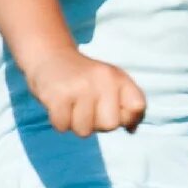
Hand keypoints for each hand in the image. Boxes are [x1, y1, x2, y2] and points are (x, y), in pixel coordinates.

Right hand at [23, 49, 145, 135]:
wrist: (50, 56)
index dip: (126, 116)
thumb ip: (128, 106)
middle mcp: (103, 79)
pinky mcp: (58, 95)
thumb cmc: (85, 78)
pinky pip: (63, 126)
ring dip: (75, 123)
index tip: (111, 107)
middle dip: (97, 124)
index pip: (138, 107)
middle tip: (86, 106)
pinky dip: (59, 120)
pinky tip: (59, 104)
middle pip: (110, 125)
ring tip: (72, 104)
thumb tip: (132, 129)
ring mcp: (80, 86)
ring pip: (84, 130)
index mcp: (119, 77)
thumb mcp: (112, 83)